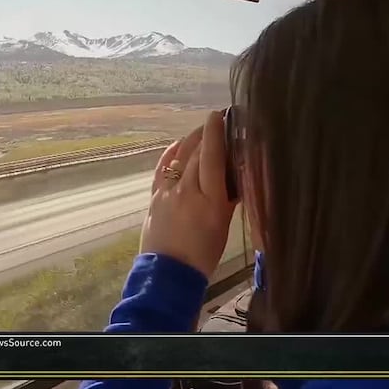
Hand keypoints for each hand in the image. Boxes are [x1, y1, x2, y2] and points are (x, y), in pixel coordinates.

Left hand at [140, 111, 236, 277]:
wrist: (169, 273)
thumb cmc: (203, 254)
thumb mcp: (223, 226)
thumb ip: (227, 199)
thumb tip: (234, 177)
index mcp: (209, 199)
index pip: (212, 157)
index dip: (215, 133)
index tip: (218, 115)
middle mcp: (187, 190)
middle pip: (195, 152)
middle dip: (206, 133)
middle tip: (216, 122)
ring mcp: (167, 191)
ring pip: (179, 157)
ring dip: (190, 141)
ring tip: (201, 132)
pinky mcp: (154, 196)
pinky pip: (162, 167)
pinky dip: (171, 153)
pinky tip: (178, 145)